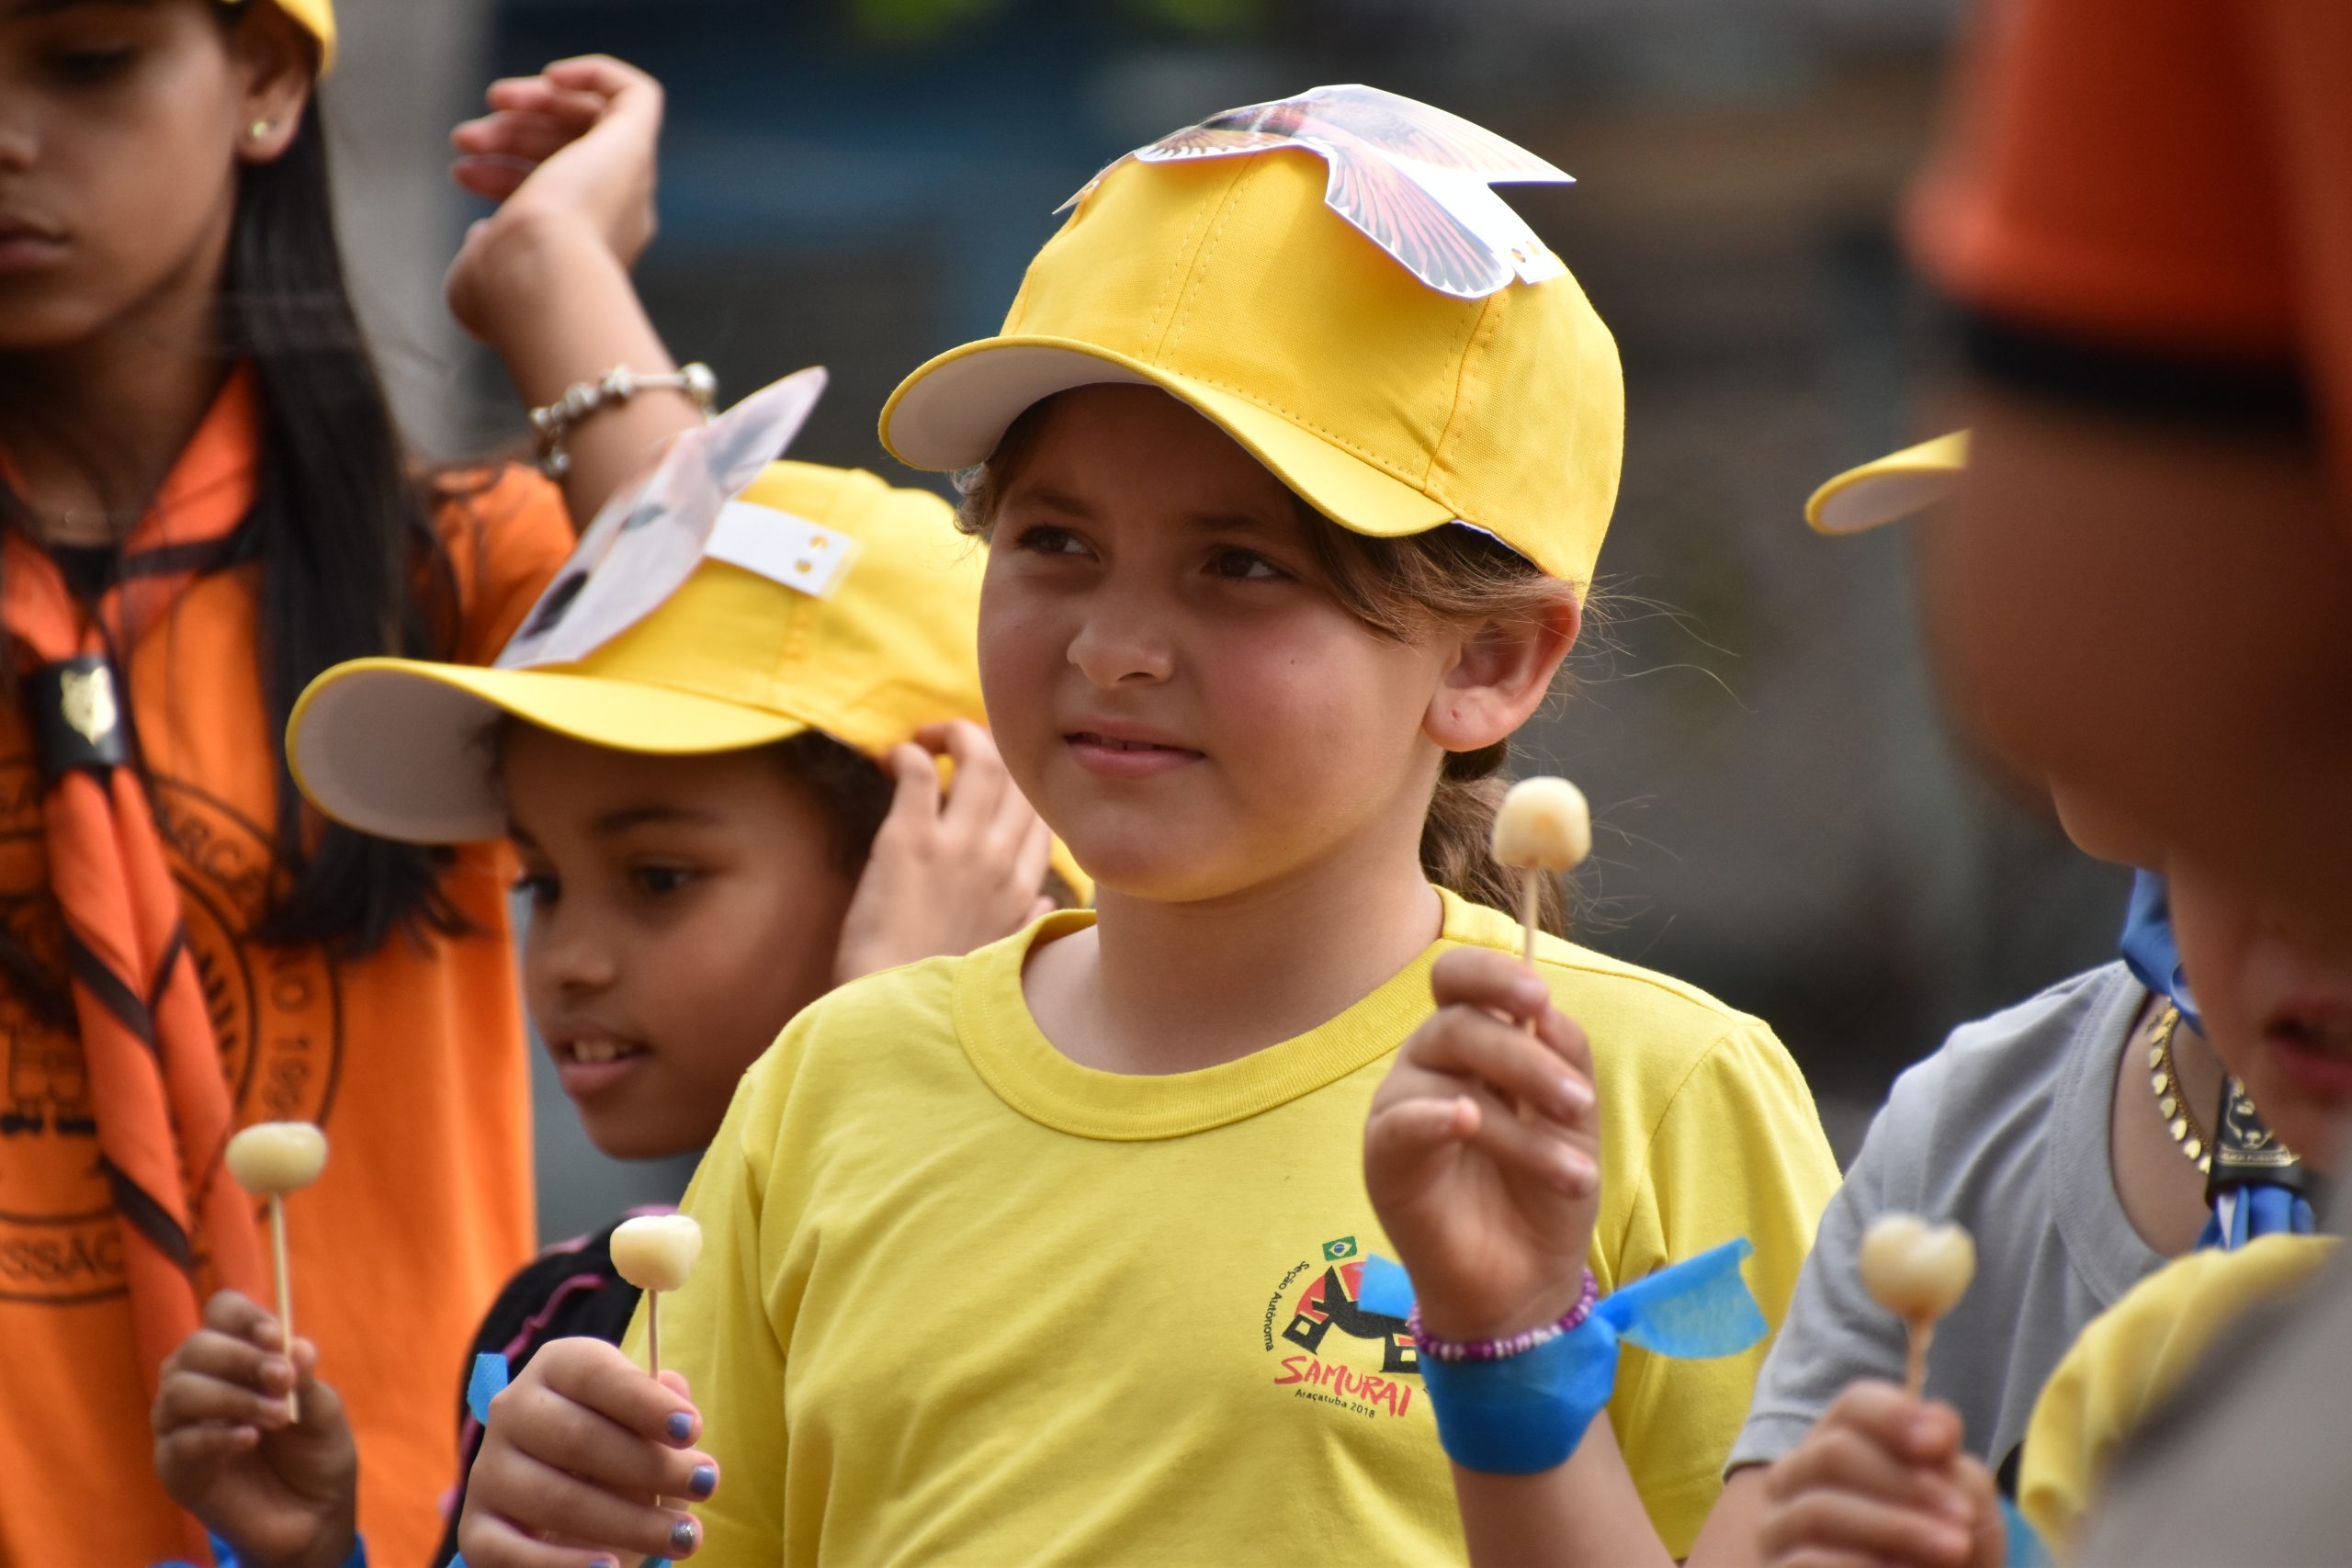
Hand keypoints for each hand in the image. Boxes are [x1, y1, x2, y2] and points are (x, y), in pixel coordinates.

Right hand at [152, 1291, 357, 1567]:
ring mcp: (182, 1426)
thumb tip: (296, 1347)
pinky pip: (179, 1442)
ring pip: (179, 1391)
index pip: (221, 1314)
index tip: (275, 1336)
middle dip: (242, 1358)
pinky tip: (250, 1440)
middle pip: (195, 1347)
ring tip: (277, 1416)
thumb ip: (306, 1380)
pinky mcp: (175, 1467)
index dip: (243, 1317)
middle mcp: (202, 1384)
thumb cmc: (315, 1455)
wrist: (313, 1518)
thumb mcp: (324, 1413)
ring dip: (232, 1397)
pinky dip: (217, 1436)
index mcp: (238, 1359)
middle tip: (283, 1380)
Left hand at [446, 55, 664, 341]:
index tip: (460, 171)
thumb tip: (482, 233)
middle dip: (511, 138)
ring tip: (492, 101)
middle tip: (463, 138)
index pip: (555, 197)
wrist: (544, 277)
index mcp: (589, 252)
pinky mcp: (636, 145)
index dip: (503, 177)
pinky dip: (595, 75)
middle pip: (570, 158)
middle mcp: (618, 217)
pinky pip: (633, 96)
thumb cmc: (507, 289)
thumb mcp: (476, 276)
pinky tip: (551, 79)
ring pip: (594, 124)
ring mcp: (630, 181)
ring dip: (537, 105)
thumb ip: (482, 255)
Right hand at [456, 1336, 716, 1567]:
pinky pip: (513, 1553)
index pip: (597, 1375)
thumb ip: (661, 1410)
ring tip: (686, 1536)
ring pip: (555, 1498)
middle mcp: (513, 1410)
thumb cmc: (623, 1454)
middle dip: (650, 1465)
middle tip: (707, 1485)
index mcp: (557, 1368)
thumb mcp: (646, 1425)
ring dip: (628, 1521)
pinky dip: (563, 1566)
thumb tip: (675, 1390)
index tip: (694, 1430)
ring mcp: (489, 1471)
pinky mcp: (476, 1530)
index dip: (645, 1402)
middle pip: (578, 1437)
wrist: (574, 1510)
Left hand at [832, 720, 1054, 983]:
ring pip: (982, 759)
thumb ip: (1024, 921)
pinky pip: (921, 771)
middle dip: (994, 749)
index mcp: (1021, 889)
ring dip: (956, 734)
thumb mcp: (998, 957)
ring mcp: (958, 847)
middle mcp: (998, 861)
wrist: (889, 1014)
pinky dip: (910, 752)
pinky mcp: (909, 840)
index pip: (1041, 815)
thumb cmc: (933, 991)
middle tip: (957, 749)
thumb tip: (1042, 898)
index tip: (994, 783)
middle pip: (1019, 778)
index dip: (1021, 788)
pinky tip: (893, 756)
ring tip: (930, 737)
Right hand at [1363, 947, 1600, 1340]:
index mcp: (1473, 1044)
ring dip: (1520, 1124)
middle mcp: (1429, 1064)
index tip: (1539, 999)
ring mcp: (1403, 1109)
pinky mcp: (1384, 1159)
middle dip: (1528, 1061)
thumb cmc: (1545, 1191)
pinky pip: (1398, 1122)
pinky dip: (1432, 1117)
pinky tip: (1465, 1124)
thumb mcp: (1574, 1119)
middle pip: (1460, 1023)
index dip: (1492, 973)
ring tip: (1573, 1174)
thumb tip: (1546, 1010)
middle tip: (1578, 1105)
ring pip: (1447, 1078)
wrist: (1528, 1279)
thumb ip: (1564, 1056)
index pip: (1460, 978)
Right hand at [1758, 1381, 2004, 1567]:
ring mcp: (1779, 1531)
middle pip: (1833, 1453)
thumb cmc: (1945, 1560)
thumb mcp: (1965, 1514)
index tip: (1943, 1446)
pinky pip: (1806, 1562)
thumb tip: (1936, 1421)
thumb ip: (1953, 1468)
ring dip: (1895, 1528)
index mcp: (1843, 1446)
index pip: (1854, 1407)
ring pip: (1817, 1511)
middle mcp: (1798, 1480)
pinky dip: (1863, 1565)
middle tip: (1963, 1521)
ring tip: (1953, 1550)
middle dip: (1903, 1483)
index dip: (1894, 1416)